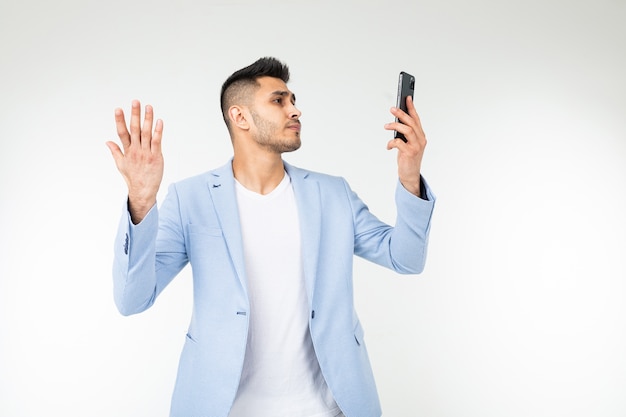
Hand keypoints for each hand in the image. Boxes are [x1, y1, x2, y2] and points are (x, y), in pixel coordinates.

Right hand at [106, 100, 163, 223]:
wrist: (143, 191)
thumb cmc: (132, 178)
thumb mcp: (120, 165)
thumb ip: (115, 151)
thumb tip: (107, 141)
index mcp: (127, 151)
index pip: (122, 132)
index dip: (120, 120)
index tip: (118, 109)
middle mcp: (136, 150)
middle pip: (135, 129)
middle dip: (134, 115)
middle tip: (135, 101)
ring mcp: (146, 153)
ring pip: (147, 133)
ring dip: (148, 119)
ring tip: (148, 107)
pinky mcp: (156, 157)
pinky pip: (157, 142)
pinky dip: (158, 132)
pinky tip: (159, 122)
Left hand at [384, 95, 426, 196]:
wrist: (410, 175)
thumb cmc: (408, 158)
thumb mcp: (407, 143)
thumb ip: (405, 134)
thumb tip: (396, 121)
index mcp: (420, 135)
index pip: (416, 118)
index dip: (411, 107)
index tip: (406, 97)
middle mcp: (421, 139)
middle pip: (411, 122)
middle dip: (401, 113)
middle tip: (392, 109)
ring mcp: (417, 146)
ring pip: (407, 129)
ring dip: (395, 125)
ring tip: (386, 126)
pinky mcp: (410, 153)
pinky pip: (399, 142)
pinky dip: (391, 142)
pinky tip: (388, 146)